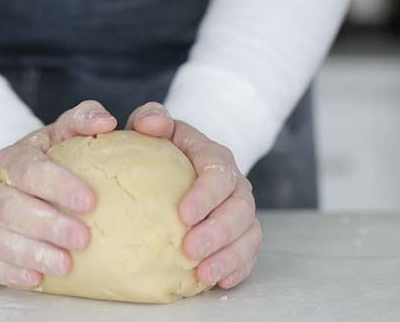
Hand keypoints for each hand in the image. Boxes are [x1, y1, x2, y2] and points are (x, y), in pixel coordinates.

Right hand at [0, 100, 116, 288]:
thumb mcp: (65, 133)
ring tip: (66, 265)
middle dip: (48, 225)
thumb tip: (106, 121)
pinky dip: (10, 273)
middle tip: (84, 239)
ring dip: (32, 253)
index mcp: (12, 158)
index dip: (58, 185)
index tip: (91, 201)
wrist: (17, 183)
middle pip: (11, 208)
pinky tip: (37, 280)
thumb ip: (86, 119)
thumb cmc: (52, 159)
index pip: (29, 169)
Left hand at [126, 102, 261, 288]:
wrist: (179, 162)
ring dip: (229, 255)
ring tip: (203, 273)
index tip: (183, 215)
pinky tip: (220, 282)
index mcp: (213, 156)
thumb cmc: (160, 146)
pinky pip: (249, 252)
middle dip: (218, 231)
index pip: (218, 172)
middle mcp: (234, 183)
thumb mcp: (152, 125)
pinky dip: (238, 267)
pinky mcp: (241, 233)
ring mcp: (240, 209)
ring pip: (249, 233)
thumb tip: (152, 124)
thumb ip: (150, 117)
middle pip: (239, 207)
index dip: (206, 194)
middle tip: (190, 250)